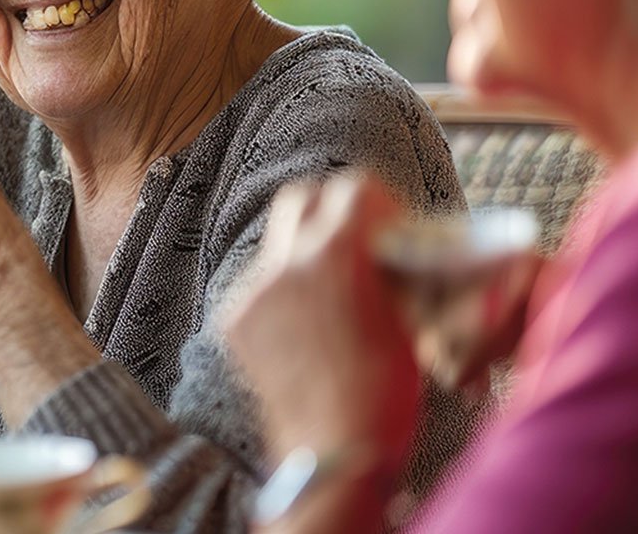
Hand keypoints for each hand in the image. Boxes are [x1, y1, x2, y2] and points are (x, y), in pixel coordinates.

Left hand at [224, 177, 419, 474]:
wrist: (332, 451)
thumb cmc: (386, 392)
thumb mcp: (405, 320)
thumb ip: (389, 273)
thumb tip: (391, 250)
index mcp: (336, 254)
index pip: (352, 186)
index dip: (376, 199)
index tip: (390, 222)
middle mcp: (285, 262)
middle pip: (300, 198)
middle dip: (329, 209)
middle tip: (354, 239)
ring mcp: (252, 290)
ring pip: (277, 249)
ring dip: (305, 259)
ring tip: (331, 299)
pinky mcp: (232, 319)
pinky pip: (259, 289)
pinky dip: (283, 297)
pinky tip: (304, 331)